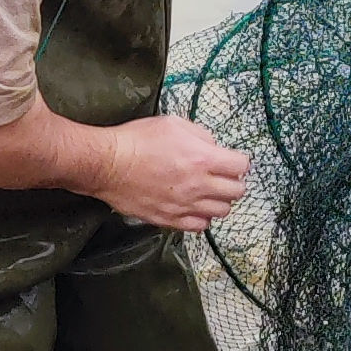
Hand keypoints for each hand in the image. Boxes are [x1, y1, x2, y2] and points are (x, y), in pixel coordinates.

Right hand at [85, 115, 250, 231]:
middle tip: (222, 176)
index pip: (241, 166)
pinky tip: (194, 207)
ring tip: (207, 192)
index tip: (231, 161)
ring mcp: (185, 205)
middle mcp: (198, 185)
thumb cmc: (137, 140)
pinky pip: (200, 226)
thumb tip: (213, 147)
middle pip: (237, 191)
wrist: (108, 164)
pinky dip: (202, 217)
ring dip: (219, 200)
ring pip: (222, 211)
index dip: (239, 162)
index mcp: (202, 158)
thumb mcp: (174, 123)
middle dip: (233, 182)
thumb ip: (201, 135)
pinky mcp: (170, 219)